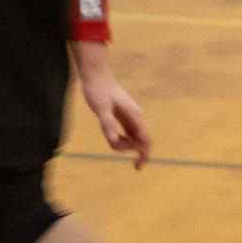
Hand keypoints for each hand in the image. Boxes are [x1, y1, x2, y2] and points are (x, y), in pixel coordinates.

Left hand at [75, 46, 151, 169]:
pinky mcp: (124, 115)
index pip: (145, 140)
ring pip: (134, 137)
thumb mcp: (100, 109)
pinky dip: (122, 138)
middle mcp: (136, 117)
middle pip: (141, 141)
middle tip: (129, 160)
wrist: (96, 75)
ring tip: (109, 136)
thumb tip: (115, 142)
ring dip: (125, 144)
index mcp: (134, 116)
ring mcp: (130, 116)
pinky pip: (127, 132)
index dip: (144, 155)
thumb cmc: (98, 90)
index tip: (137, 167)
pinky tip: (112, 136)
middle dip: (134, 151)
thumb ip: (108, 125)